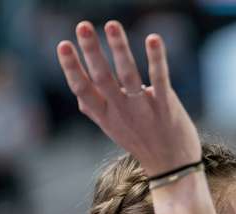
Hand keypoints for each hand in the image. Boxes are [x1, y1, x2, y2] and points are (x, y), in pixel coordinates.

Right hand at [56, 20, 200, 175]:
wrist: (172, 166)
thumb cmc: (140, 141)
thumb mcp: (112, 128)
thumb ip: (95, 109)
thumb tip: (78, 92)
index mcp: (104, 115)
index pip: (82, 88)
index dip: (71, 67)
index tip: (63, 45)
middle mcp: (121, 112)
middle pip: (102, 78)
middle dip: (91, 51)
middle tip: (83, 26)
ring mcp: (144, 110)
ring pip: (129, 76)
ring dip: (120, 49)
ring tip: (112, 25)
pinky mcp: (167, 107)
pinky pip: (160, 79)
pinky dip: (156, 59)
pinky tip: (152, 39)